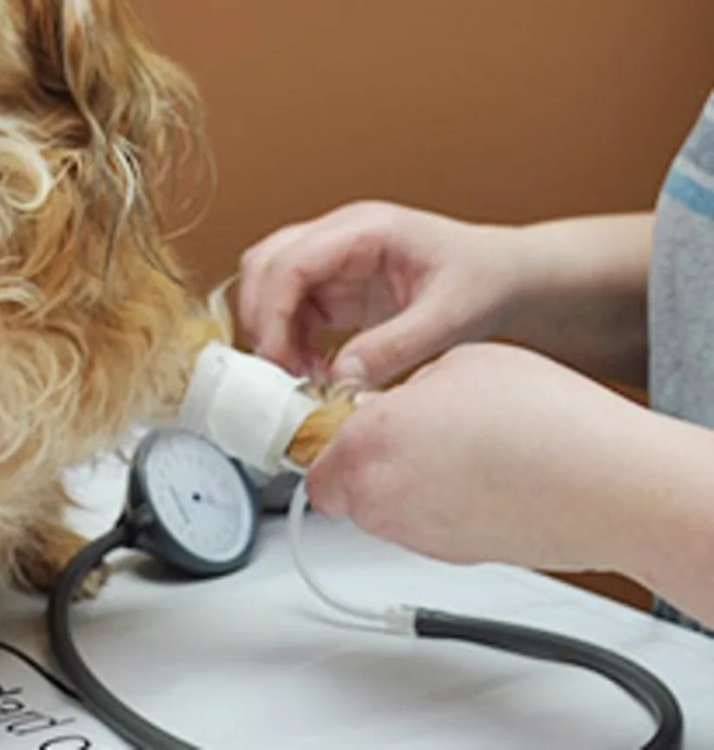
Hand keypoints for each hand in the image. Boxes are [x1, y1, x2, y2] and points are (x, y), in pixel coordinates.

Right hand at [237, 201, 529, 386]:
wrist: (506, 277)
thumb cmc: (485, 281)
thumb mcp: (450, 318)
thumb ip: (395, 347)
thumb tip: (340, 378)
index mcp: (365, 229)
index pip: (290, 260)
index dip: (272, 311)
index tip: (278, 359)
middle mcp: (338, 236)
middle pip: (263, 265)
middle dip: (262, 319)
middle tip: (284, 370)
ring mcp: (332, 259)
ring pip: (267, 286)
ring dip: (272, 332)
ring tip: (303, 374)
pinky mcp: (333, 287)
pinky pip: (288, 309)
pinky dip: (289, 341)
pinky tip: (316, 370)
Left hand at [306, 343, 641, 571]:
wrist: (609, 486)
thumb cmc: (545, 423)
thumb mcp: (457, 362)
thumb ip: (404, 386)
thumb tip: (393, 401)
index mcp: (366, 442)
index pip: (309, 449)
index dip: (325, 431)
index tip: (339, 419)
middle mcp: (379, 497)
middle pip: (338, 484)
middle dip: (361, 459)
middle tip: (402, 429)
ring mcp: (414, 534)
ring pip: (380, 508)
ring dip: (399, 481)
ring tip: (454, 448)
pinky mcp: (451, 556)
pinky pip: (421, 526)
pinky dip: (437, 505)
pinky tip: (478, 476)